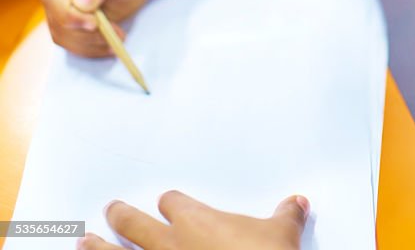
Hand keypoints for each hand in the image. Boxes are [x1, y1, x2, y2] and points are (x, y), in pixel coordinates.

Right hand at [35, 0, 152, 57]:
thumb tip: (80, 2)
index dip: (70, 14)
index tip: (94, 23)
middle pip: (56, 20)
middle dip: (85, 33)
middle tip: (116, 35)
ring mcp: (59, 8)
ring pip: (63, 36)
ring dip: (90, 44)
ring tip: (117, 40)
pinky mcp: (69, 24)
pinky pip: (73, 43)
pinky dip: (91, 48)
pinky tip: (111, 45)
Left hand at [76, 191, 308, 249]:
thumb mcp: (282, 237)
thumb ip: (285, 217)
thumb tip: (298, 202)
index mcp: (196, 222)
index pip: (174, 203)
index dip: (172, 204)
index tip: (168, 203)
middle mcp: (167, 244)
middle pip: (134, 223)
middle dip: (121, 217)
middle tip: (110, 210)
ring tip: (83, 242)